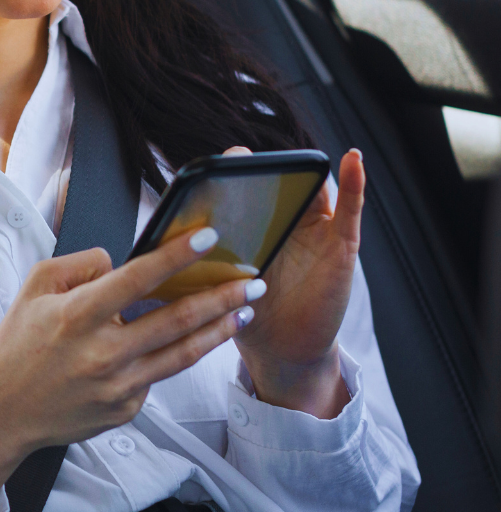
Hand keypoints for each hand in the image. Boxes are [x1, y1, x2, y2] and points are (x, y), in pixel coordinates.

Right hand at [0, 230, 263, 502]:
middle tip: (253, 282)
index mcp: (79, 315)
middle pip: (177, 320)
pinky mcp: (126, 409)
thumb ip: (79, 264)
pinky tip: (193, 340)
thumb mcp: (35, 287)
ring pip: (182, 354)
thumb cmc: (18, 345)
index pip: (138, 277)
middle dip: (222, 297)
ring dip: (219, 330)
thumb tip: (118, 261)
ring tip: (245, 311)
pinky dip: (176, 355)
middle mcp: (104, 352)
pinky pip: (158, 375)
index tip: (209, 236)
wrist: (3, 412)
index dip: (177, 255)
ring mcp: (118, 386)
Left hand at [225, 146, 365, 418]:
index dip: (229, 175)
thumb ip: (201, 261)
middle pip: (276, 185)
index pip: (244, 190)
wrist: (281, 352)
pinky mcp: (341, 246)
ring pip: (312, 190)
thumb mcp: (218, 285)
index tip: (209, 167)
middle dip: (259, 170)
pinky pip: (350, 211)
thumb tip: (156, 245)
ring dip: (302, 170)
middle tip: (239, 160)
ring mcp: (315, 231)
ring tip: (290, 161)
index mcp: (253, 227)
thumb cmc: (247, 315)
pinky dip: (355, 183)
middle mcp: (284, 223)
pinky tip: (352, 160)